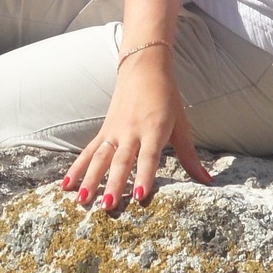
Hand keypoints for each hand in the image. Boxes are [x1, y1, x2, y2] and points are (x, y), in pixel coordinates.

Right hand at [63, 47, 211, 210]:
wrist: (143, 66)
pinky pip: (89, 151)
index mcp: (154, 129)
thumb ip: (189, 156)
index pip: (149, 156)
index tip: (140, 195)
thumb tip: (207, 181)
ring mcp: (115, 130)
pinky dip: (77, 167)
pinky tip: (66, 185)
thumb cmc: (166, 97)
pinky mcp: (104, 130)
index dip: (145, 175)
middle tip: (108, 206)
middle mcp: (132, 131)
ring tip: (82, 200)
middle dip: (114, 184)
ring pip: (100, 157)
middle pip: (121, 161)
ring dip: (90, 179)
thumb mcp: (181, 124)